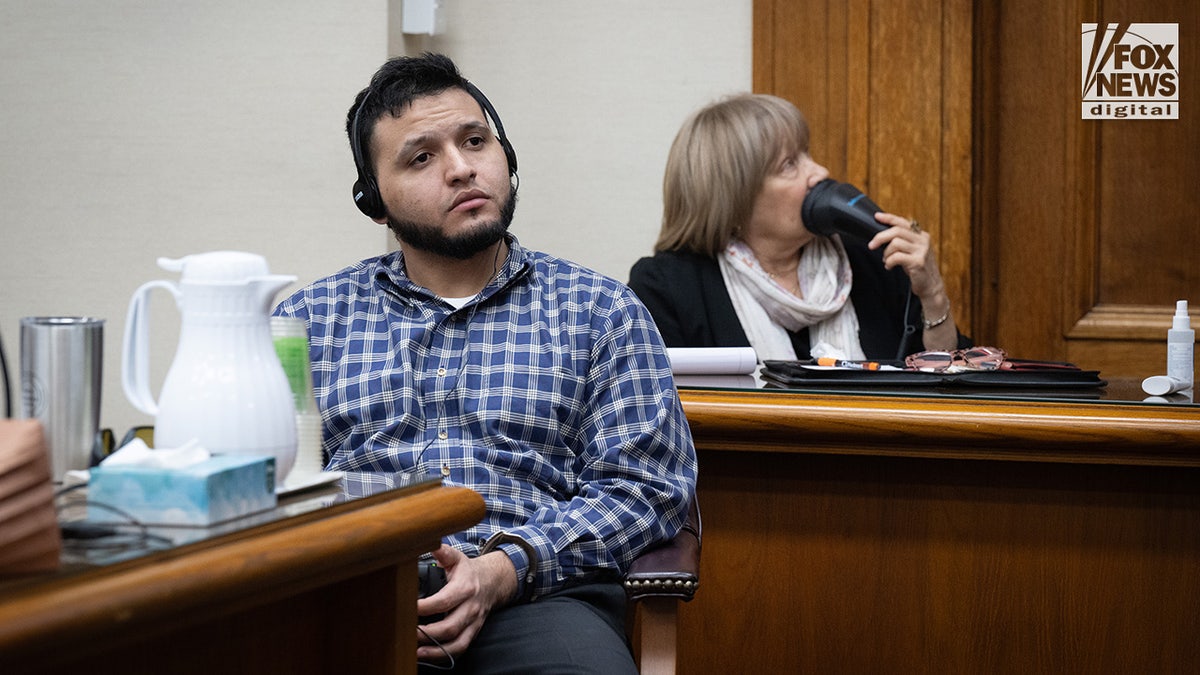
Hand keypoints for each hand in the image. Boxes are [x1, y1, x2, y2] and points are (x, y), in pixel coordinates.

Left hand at [416, 544, 518, 663]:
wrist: (494, 581)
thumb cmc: (469, 571)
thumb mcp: (456, 558)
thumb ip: (442, 551)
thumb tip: (428, 541)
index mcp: (465, 587)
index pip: (444, 601)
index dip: (425, 607)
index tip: (407, 608)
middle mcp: (470, 607)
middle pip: (450, 626)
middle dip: (428, 633)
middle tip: (408, 633)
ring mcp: (473, 622)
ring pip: (457, 642)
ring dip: (436, 650)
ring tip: (417, 652)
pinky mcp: (473, 632)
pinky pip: (461, 648)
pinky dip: (445, 655)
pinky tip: (429, 656)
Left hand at [866, 212, 947, 302]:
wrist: (931, 286)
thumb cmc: (918, 269)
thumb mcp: (912, 252)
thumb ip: (902, 242)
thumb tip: (882, 236)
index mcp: (921, 236)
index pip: (903, 222)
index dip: (889, 218)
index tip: (876, 217)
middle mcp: (923, 240)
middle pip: (897, 230)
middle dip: (880, 237)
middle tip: (871, 245)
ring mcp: (922, 251)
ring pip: (895, 243)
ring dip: (886, 253)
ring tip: (886, 260)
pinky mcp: (918, 262)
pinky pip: (896, 257)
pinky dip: (889, 262)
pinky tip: (889, 266)